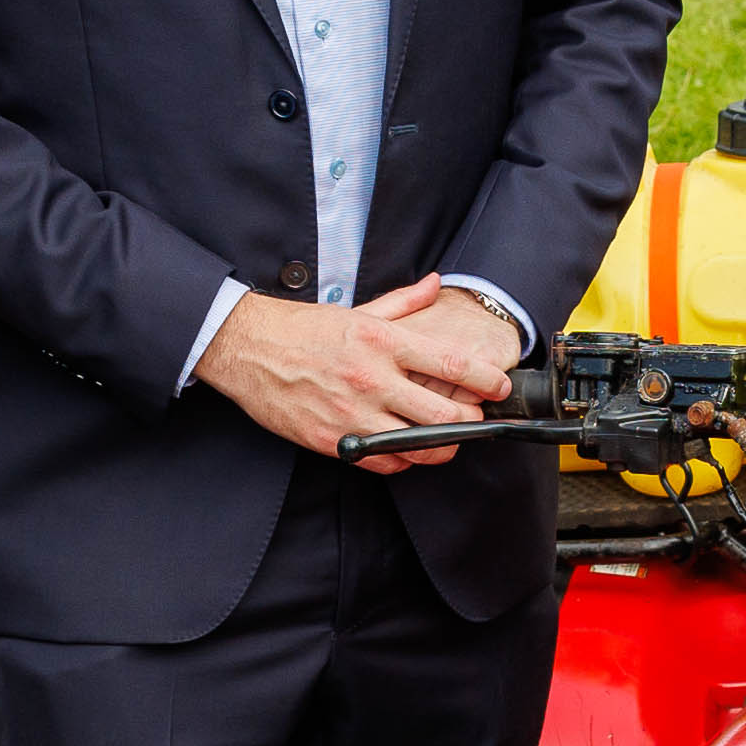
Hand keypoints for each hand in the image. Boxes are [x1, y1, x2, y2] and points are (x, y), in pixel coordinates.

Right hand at [198, 287, 516, 470]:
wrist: (247, 348)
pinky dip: (402, 460)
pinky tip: (407, 448)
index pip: (451, 365)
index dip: (486, 380)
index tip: (499, 386)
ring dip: (441, 447)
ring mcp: (352, 413)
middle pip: (444, 415)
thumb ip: (403, 303)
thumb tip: (435, 284)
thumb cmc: (302, 329)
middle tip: (475, 418)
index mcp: (382, 342)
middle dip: (470, 421)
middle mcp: (372, 379)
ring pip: (417, 445)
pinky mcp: (332, 439)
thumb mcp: (358, 310)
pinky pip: (383, 461)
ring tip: (447, 438)